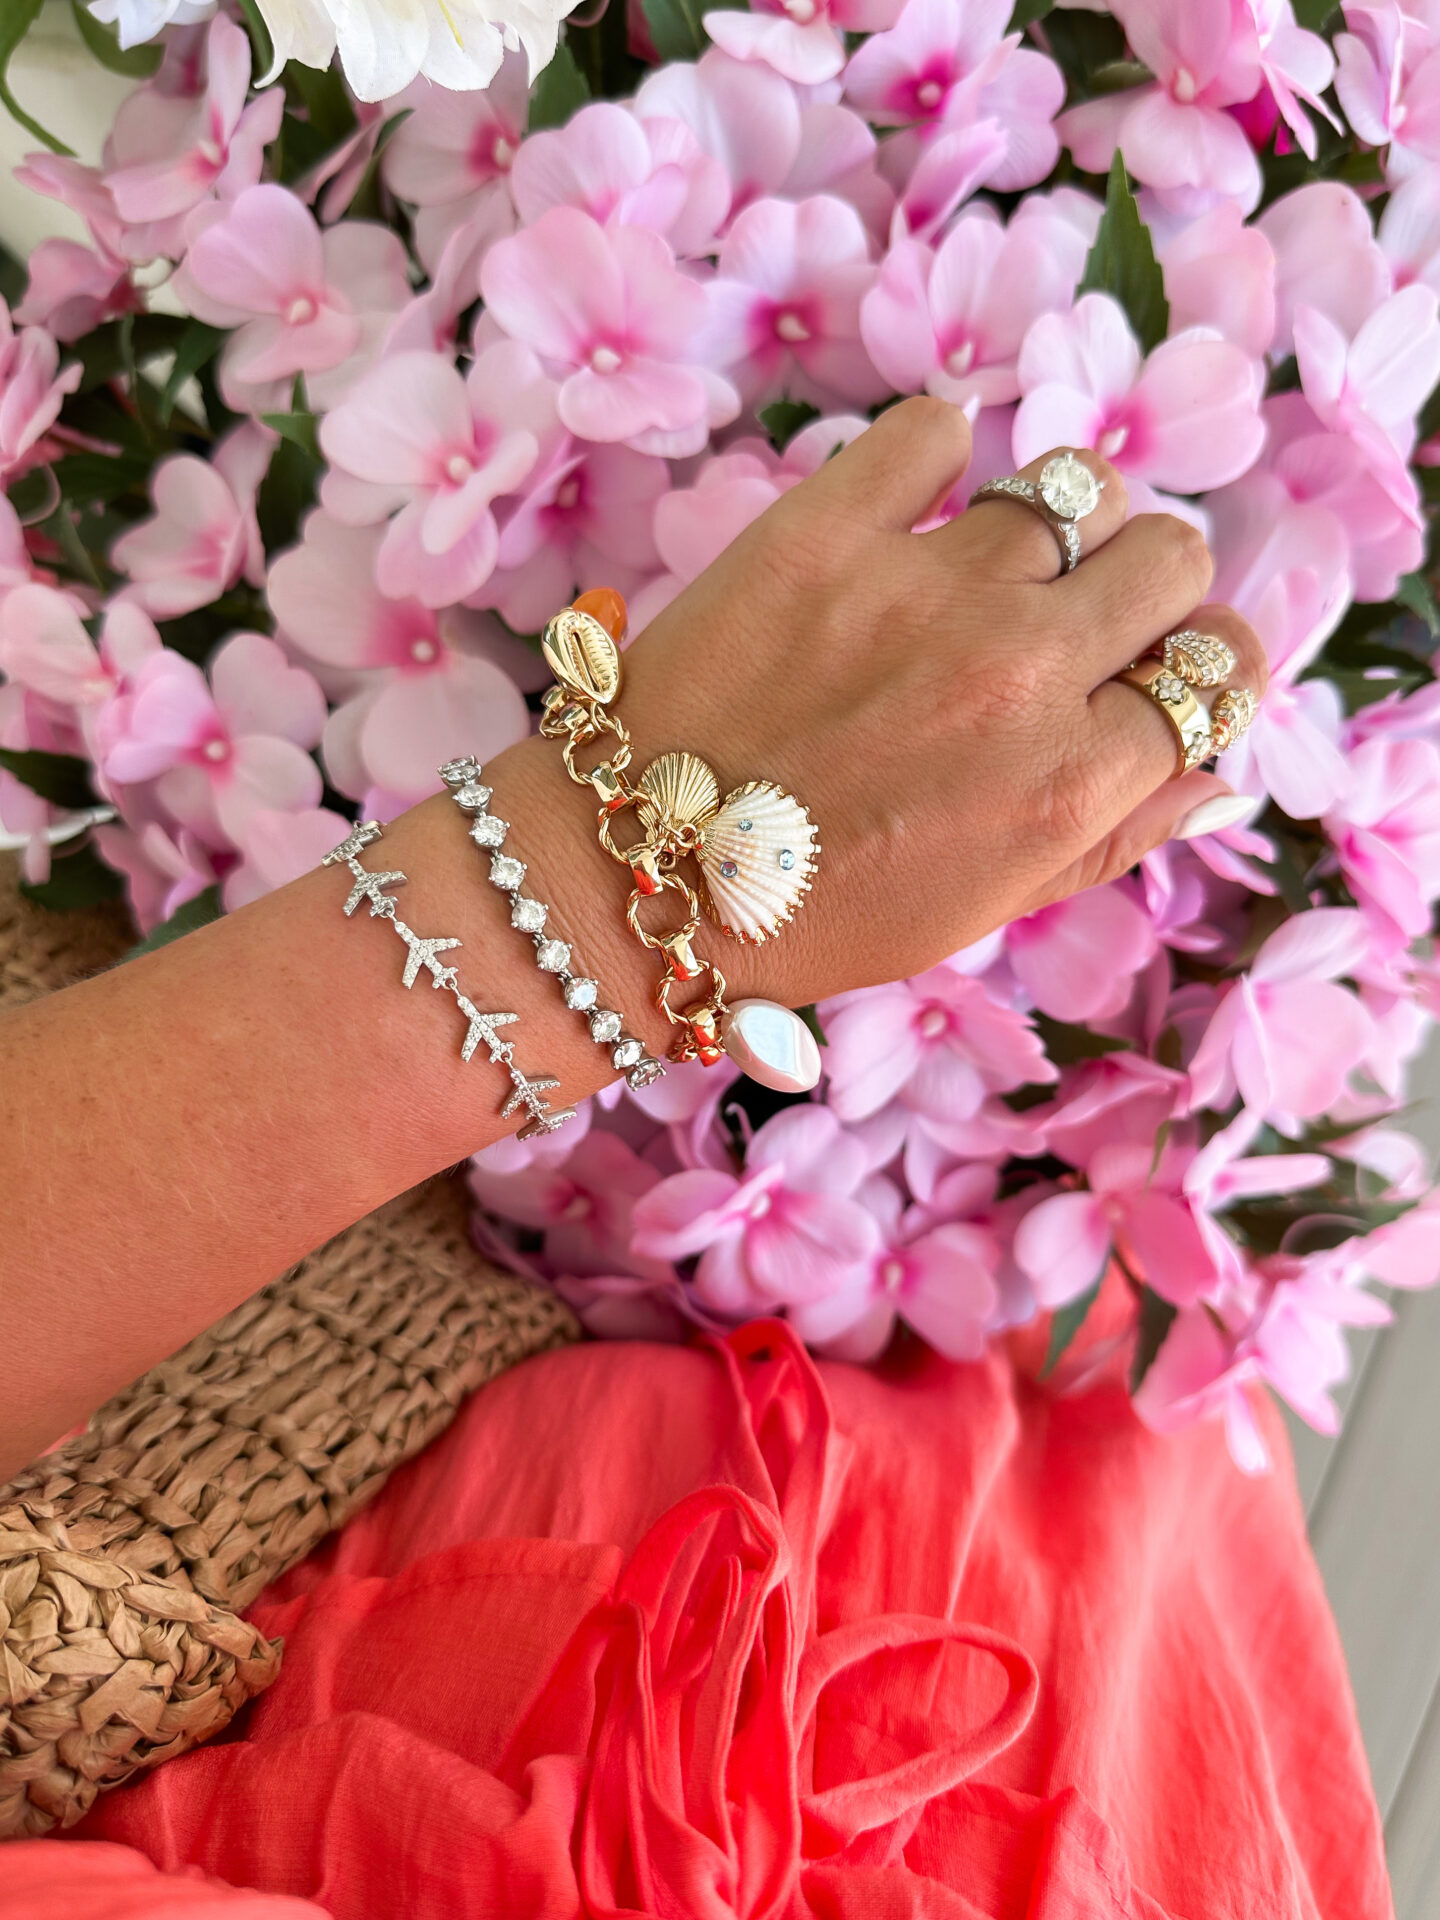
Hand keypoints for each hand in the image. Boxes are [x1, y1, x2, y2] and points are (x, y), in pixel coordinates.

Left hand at [511, 398, 1267, 1018]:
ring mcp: (924, 586)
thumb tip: (1211, 777)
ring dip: (1049, 529)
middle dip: (1147, 587)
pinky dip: (937, 453)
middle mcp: (1020, 669)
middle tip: (1083, 619)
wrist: (631, 880)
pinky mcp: (825, 529)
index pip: (1216, 671)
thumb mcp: (979, 910)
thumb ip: (1108, 838)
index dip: (1194, 672)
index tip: (1154, 676)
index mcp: (1069, 781)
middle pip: (1170, 554)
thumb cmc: (810, 916)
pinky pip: (933, 429)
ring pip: (1072, 487)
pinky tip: (916, 503)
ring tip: (988, 572)